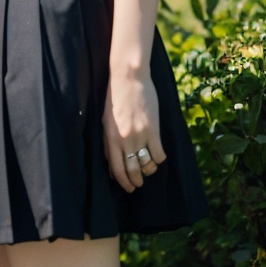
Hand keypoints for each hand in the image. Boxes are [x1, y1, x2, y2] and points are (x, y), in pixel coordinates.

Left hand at [103, 69, 166, 192]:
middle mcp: (125, 141)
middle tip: (139, 184)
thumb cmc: (114, 98)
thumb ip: (108, 142)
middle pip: (132, 170)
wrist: (128, 78)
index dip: (123, 182)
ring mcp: (140, 135)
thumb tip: (111, 161)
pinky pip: (159, 153)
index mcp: (111, 139)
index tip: (128, 188)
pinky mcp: (154, 129)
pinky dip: (159, 159)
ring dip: (149, 170)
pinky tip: (158, 156)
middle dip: (136, 181)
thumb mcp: (105, 122)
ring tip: (148, 169)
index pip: (117, 170)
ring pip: (147, 164)